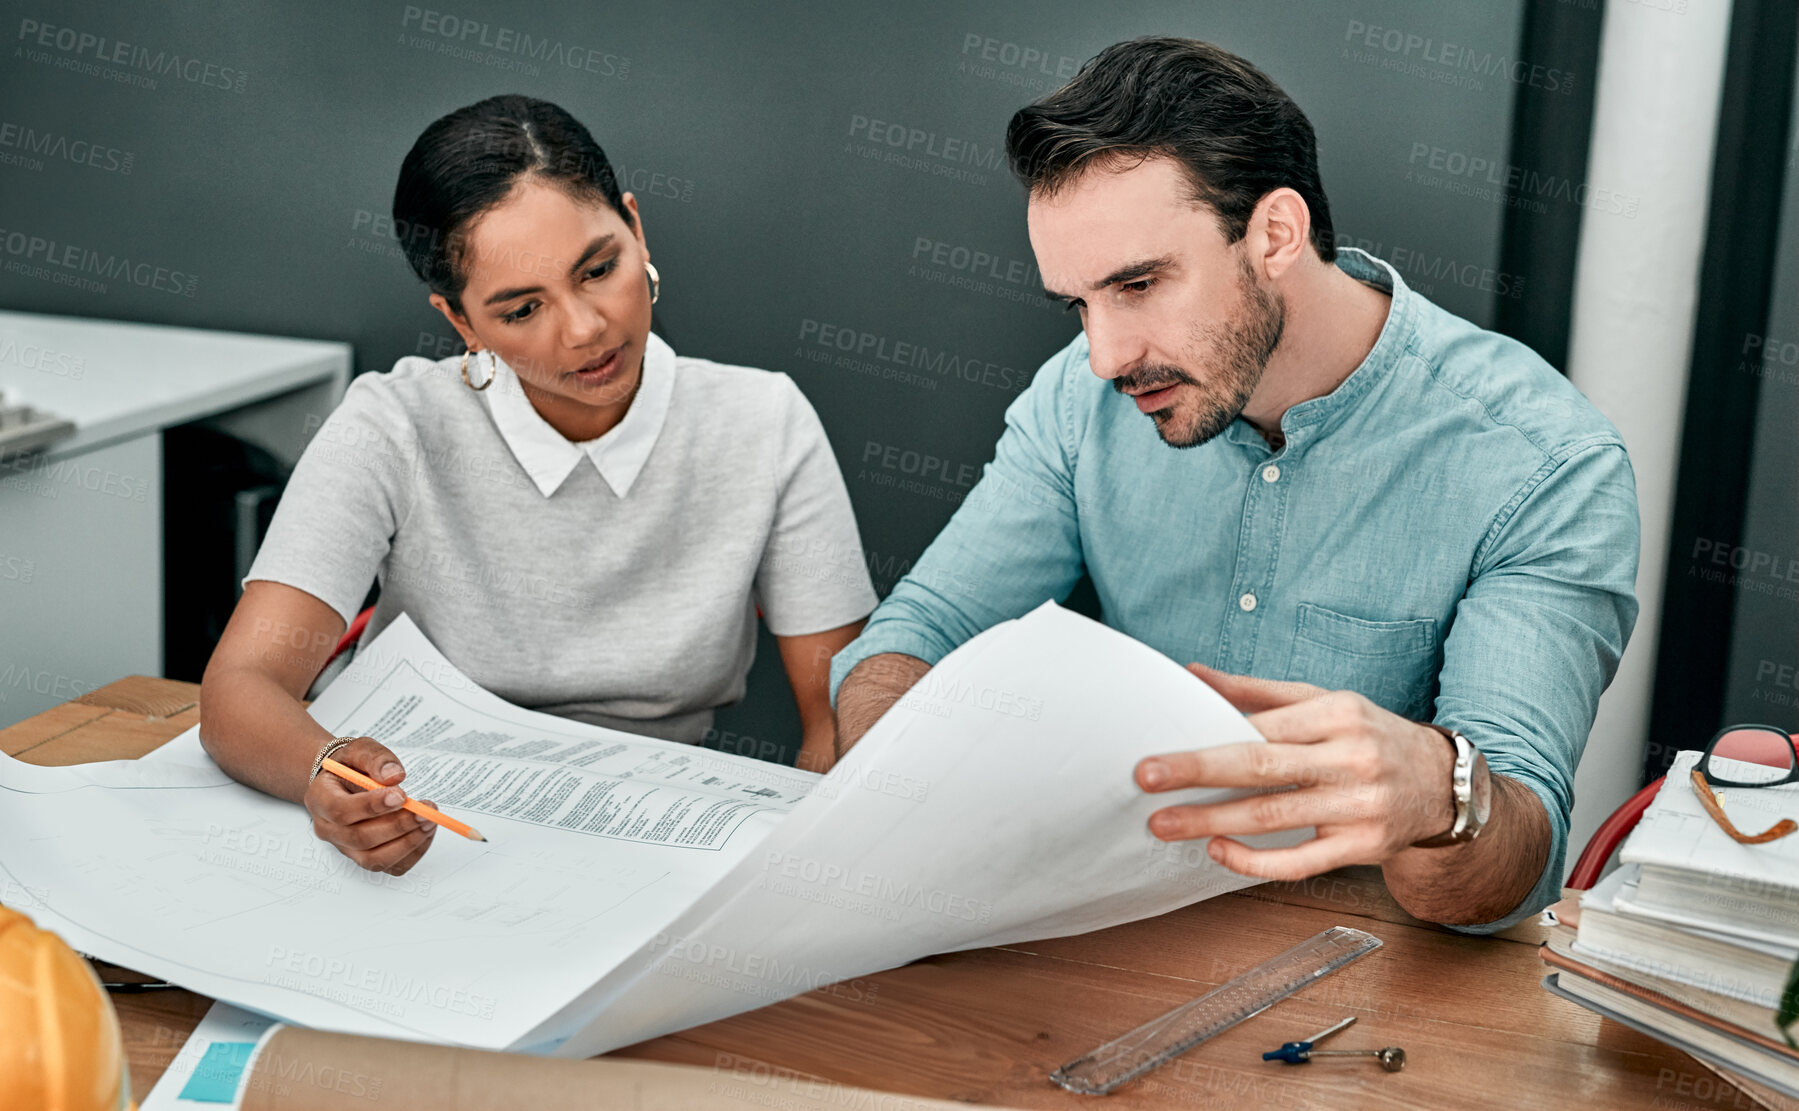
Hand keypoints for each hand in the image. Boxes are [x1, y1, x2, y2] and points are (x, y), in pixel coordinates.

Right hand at [302, 737, 438, 874]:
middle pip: (360, 839)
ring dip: (407, 843)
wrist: (345, 781)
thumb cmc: (351, 767)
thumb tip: (395, 776)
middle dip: (398, 826)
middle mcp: (328, 829)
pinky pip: (390, 867)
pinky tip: (425, 833)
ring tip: (429, 822)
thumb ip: (377, 759)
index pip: (341, 811)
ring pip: (374, 860)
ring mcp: (346, 848)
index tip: (402, 796)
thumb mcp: (361, 750)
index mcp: (320, 799)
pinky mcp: (366, 858)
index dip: (372, 806)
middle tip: (425, 811)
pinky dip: (413, 853)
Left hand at [1133, 664, 1455, 880]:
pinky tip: (1218, 850)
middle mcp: (1351, 759)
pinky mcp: (1363, 847)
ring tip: (1165, 824)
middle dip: (1199, 774)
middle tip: (1147, 781)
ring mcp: (1359, 807)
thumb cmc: (1368, 735)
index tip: (1158, 752)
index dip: (1207, 741)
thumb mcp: (1322, 701)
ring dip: (1212, 822)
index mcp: (1338, 715)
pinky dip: (1255, 861)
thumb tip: (1193, 675)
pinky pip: (1301, 862)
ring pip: (1274, 817)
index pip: (1261, 729)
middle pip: (1262, 768)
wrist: (1441, 784)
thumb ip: (1256, 692)